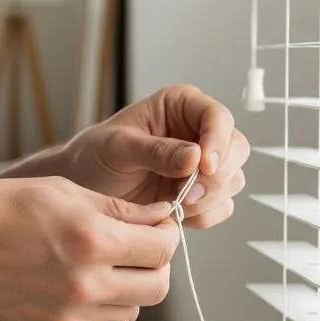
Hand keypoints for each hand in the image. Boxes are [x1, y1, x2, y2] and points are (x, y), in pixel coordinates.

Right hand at [0, 177, 178, 320]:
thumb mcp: (62, 192)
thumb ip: (118, 210)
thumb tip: (156, 218)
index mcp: (92, 241)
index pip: (163, 247)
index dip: (167, 234)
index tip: (158, 228)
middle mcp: (85, 285)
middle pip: (158, 287)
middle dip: (156, 265)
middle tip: (139, 249)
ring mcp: (69, 316)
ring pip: (130, 311)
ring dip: (128, 288)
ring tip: (103, 266)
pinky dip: (94, 306)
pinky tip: (69, 283)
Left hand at [62, 86, 249, 228]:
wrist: (83, 187)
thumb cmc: (95, 156)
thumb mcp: (118, 148)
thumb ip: (156, 151)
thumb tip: (194, 158)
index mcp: (180, 106)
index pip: (217, 116)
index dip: (217, 142)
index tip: (203, 167)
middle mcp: (198, 131)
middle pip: (236, 149)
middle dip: (216, 175)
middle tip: (186, 193)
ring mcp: (203, 165)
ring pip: (233, 180)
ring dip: (210, 198)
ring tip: (174, 203)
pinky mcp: (201, 193)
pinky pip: (221, 206)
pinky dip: (204, 215)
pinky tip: (177, 213)